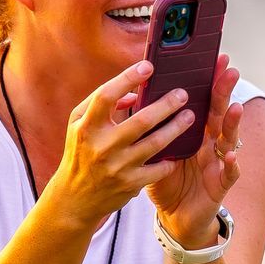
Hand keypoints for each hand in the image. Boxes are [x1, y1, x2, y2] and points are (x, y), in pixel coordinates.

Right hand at [43, 60, 194, 232]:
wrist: (75, 198)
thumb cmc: (80, 152)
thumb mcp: (78, 124)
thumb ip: (100, 103)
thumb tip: (133, 92)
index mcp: (86, 127)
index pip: (106, 96)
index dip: (127, 78)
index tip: (147, 66)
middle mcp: (101, 146)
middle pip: (141, 120)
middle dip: (166, 104)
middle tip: (182, 94)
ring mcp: (117, 167)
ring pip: (155, 143)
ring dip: (176, 127)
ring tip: (189, 116)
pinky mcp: (129, 184)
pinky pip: (158, 169)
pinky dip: (170, 159)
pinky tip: (178, 150)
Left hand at [139, 53, 243, 246]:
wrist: (175, 215)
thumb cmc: (165, 179)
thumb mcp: (154, 150)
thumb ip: (149, 128)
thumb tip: (132, 97)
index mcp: (193, 131)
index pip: (202, 100)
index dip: (207, 81)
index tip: (211, 58)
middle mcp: (209, 142)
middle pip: (218, 112)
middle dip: (224, 91)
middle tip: (228, 69)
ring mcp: (217, 162)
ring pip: (229, 138)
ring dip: (233, 123)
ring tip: (235, 107)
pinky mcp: (220, 185)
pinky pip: (229, 174)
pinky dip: (231, 164)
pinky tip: (229, 155)